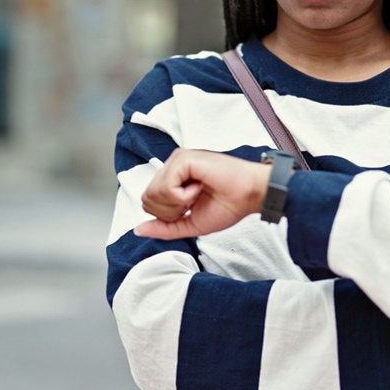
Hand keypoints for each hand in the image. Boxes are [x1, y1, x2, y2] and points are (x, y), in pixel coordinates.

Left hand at [135, 149, 272, 239]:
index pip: (149, 202)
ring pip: (153, 193)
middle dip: (171, 211)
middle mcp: (172, 167)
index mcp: (173, 179)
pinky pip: (166, 187)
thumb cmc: (228, 205)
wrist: (249, 196)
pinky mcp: (183, 158)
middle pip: (147, 199)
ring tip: (198, 193)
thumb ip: (164, 227)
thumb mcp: (190, 224)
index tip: (191, 208)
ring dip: (178, 203)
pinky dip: (183, 196)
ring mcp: (177, 160)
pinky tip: (200, 188)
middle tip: (194, 202)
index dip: (169, 215)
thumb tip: (139, 230)